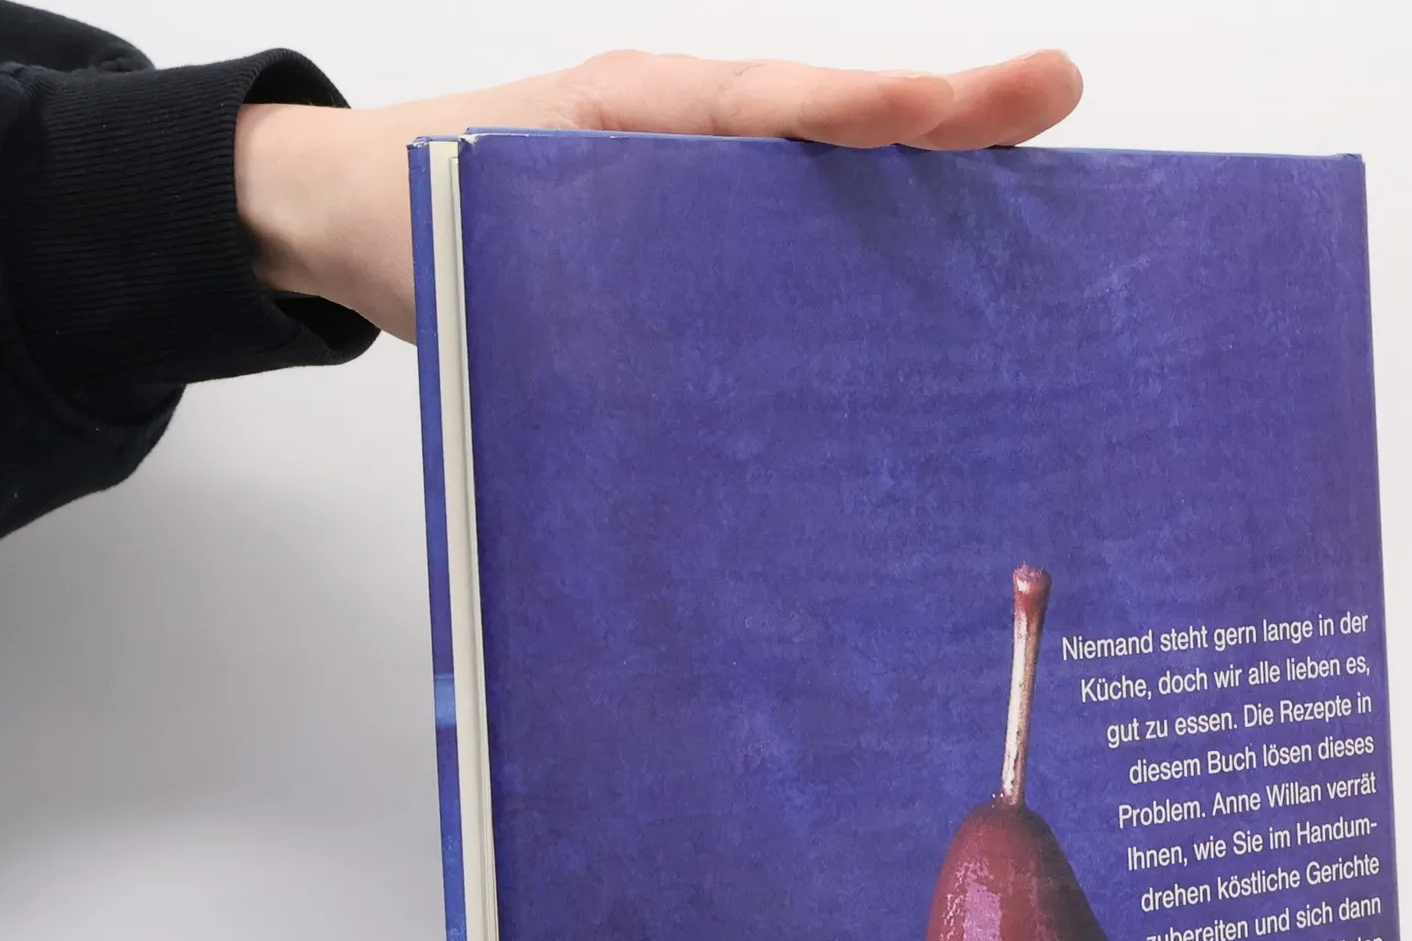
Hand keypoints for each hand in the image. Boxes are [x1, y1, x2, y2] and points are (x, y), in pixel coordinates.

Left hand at [236, 51, 1083, 341]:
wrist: (358, 213)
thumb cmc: (412, 218)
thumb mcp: (463, 246)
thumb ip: (530, 282)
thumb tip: (624, 375)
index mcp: (630, 118)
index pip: (755, 104)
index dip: (844, 110)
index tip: (926, 108)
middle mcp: (685, 135)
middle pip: (829, 115)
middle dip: (940, 110)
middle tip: (1052, 95)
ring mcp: (703, 175)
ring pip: (829, 162)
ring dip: (930, 159)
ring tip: (1039, 156)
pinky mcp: (706, 230)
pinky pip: (800, 217)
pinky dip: (875, 220)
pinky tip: (946, 264)